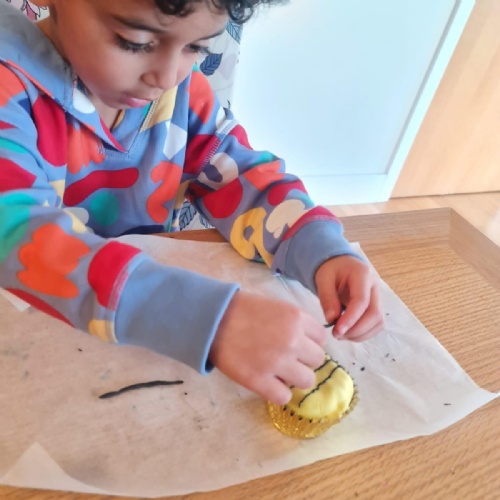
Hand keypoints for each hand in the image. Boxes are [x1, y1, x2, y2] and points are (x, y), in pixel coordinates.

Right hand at [209, 291, 326, 404]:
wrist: (212, 320)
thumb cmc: (243, 310)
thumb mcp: (276, 307)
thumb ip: (295, 323)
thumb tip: (309, 342)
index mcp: (296, 319)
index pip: (321, 339)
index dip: (309, 342)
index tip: (297, 343)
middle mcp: (292, 341)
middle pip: (317, 360)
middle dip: (303, 359)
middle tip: (286, 357)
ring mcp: (277, 363)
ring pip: (306, 380)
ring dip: (294, 377)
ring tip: (277, 371)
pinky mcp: (260, 381)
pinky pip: (284, 397)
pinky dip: (278, 392)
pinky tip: (268, 383)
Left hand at [315, 255, 383, 341]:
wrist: (341, 265)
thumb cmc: (332, 270)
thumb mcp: (324, 279)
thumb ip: (327, 298)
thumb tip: (331, 320)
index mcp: (362, 274)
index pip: (361, 300)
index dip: (351, 319)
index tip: (337, 331)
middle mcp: (375, 286)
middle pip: (375, 314)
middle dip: (356, 330)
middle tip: (337, 335)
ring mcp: (378, 297)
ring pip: (378, 322)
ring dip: (360, 334)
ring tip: (341, 334)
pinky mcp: (376, 307)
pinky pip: (376, 325)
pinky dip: (363, 333)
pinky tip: (348, 332)